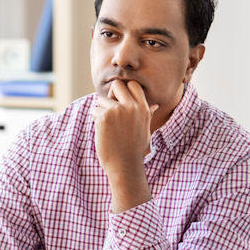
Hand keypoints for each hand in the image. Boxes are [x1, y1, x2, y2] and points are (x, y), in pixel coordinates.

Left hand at [92, 80, 158, 211]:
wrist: (124, 165)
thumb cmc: (134, 149)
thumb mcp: (145, 130)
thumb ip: (147, 115)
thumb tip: (154, 105)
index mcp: (143, 108)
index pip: (133, 85)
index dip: (124, 91)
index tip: (120, 102)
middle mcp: (132, 106)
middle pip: (116, 85)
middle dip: (110, 95)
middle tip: (109, 109)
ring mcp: (118, 110)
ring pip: (101, 100)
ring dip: (100, 111)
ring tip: (108, 128)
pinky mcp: (104, 117)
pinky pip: (94, 111)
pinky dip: (95, 120)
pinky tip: (103, 132)